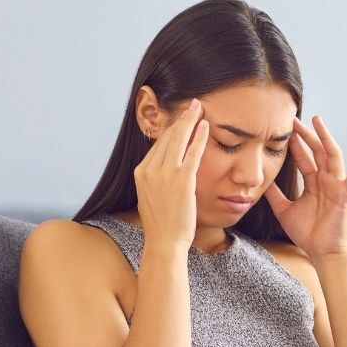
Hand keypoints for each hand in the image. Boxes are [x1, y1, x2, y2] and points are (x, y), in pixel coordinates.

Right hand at [133, 98, 210, 251]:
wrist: (164, 241)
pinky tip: (205, 125)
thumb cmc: (161, 224)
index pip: (158, 144)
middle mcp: (150, 169)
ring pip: (178, 139)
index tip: (181, 119)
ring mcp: (165, 174)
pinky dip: (199, 136)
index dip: (171, 128)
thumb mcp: (150, 196)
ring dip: (190, 120)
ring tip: (199, 108)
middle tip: (191, 105)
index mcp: (141, 172)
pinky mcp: (182, 180)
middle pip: (167, 136)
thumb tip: (162, 169)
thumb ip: (155, 179)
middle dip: (181, 118)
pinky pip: (192, 152)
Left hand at [264, 115, 346, 259]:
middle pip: (316, 151)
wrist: (321, 252)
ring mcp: (337, 186)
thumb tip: (262, 180)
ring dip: (325, 138)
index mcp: (313, 183)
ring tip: (317, 121)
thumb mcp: (284, 210)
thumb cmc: (306, 233)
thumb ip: (275, 195)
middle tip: (295, 119)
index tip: (285, 129)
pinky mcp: (346, 195)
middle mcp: (326, 180)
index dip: (295, 144)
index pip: (303, 158)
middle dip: (306, 135)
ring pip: (331, 156)